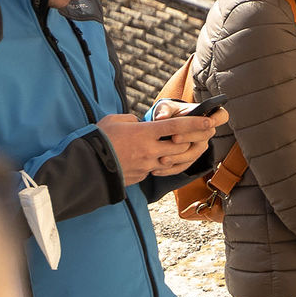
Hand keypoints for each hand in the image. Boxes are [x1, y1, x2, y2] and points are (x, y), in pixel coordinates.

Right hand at [99, 110, 221, 184]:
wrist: (86, 167)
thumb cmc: (98, 139)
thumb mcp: (115, 121)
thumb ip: (132, 120)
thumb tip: (141, 124)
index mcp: (144, 133)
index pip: (177, 127)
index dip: (195, 123)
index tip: (209, 121)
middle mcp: (150, 150)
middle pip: (181, 146)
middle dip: (192, 140)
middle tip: (200, 134)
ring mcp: (147, 166)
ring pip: (172, 160)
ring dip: (178, 154)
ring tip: (182, 146)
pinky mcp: (141, 176)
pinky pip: (157, 169)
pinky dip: (161, 163)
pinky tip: (157, 158)